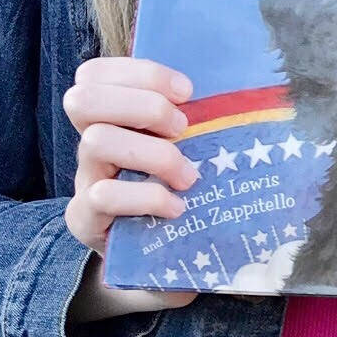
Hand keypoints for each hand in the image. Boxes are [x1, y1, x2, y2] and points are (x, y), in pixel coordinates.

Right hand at [62, 58, 200, 319]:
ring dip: (153, 153)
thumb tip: (254, 88)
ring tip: (188, 176)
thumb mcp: (190, 152)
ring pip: (95, 142)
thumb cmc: (184, 195)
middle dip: (141, 103)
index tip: (188, 90)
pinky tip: (177, 208)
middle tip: (183, 127)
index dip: (140, 72)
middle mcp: (90, 145)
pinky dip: (146, 197)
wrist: (161, 264)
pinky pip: (102, 197)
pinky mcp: (87, 221)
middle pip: (82, 98)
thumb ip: (197, 120)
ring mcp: (85, 181)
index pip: (94, 73)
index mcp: (111, 118)